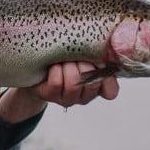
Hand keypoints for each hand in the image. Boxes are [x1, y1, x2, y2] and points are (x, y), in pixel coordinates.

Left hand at [0, 62, 118, 124]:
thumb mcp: (85, 52)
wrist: (37, 62)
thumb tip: (112, 51)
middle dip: (84, 64)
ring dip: (68, 67)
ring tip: (63, 60)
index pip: (111, 91)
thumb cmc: (65, 54)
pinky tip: (52, 67)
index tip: (100, 64)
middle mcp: (84, 95)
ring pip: (74, 83)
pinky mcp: (49, 96)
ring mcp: (67, 98)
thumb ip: (100, 53)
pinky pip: (56, 83)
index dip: (107, 79)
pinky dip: (54, 71)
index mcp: (97, 84)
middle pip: (92, 83)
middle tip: (76, 56)